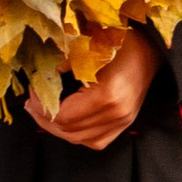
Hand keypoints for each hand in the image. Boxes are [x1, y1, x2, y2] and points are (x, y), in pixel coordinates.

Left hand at [27, 26, 159, 149]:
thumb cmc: (122, 41)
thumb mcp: (88, 45)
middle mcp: (117, 114)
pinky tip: (65, 122)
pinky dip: (77, 134)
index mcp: (108, 94)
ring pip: (80, 139)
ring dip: (57, 128)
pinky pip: (95, 141)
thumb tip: (40, 74)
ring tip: (42, 112)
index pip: (65, 115)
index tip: (32, 91)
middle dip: (45, 118)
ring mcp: (123, 122)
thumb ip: (62, 61)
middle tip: (31, 103)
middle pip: (70, 131)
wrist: (151, 48)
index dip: (43, 106)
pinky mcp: (125, 124)